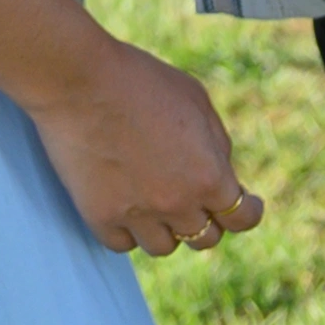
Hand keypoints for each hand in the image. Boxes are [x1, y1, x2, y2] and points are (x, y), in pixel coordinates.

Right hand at [25, 33, 264, 256]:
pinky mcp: (100, 218)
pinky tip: (123, 204)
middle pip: (205, 238)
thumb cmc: (139, 80)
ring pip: (164, 247)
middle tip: (191, 198)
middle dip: (204, 218)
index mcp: (208, 175)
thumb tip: (222, 174)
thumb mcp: (195, 98)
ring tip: (152, 199)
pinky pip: (123, 243)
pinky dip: (126, 229)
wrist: (78, 78)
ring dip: (164, 227)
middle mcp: (177, 204)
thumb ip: (217, 143)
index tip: (245, 207)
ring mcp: (137, 216)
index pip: (242, 219)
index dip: (247, 213)